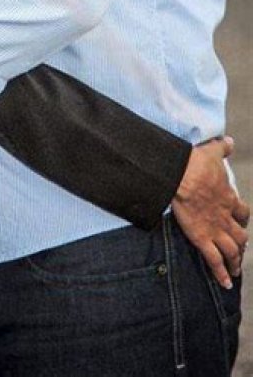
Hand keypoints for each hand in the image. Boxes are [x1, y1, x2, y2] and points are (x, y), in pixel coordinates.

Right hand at [172, 136, 248, 288]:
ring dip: (235, 262)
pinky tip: (226, 284)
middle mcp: (225, 217)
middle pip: (240, 236)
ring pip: (231, 251)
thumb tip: (229, 140)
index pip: (242, 212)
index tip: (241, 221)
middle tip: (240, 250)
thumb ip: (222, 148)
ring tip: (235, 271)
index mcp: (228, 198)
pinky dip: (221, 274)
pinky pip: (214, 260)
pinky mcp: (201, 238)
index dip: (242, 218)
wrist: (182, 176)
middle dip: (241, 244)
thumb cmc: (197, 163)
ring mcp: (214, 229)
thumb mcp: (213, 152)